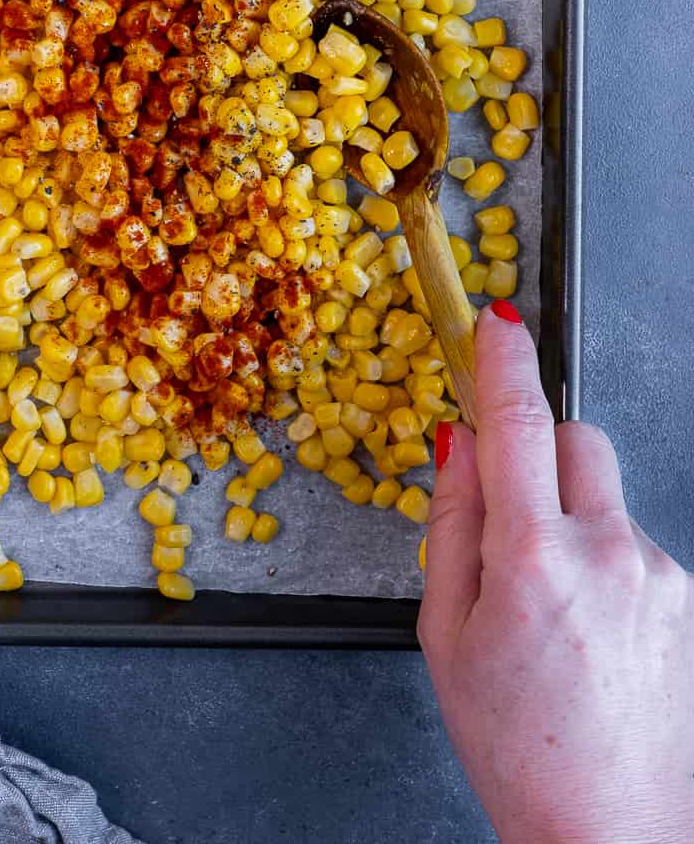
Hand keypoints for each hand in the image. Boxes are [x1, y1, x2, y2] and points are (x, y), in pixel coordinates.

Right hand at [420, 300, 693, 843]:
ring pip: (605, 495)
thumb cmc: (515, 746)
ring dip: (570, 515)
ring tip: (546, 604)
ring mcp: (658, 573)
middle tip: (505, 500)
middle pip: (576, 437)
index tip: (495, 321)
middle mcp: (608, 552)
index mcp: (534, 559)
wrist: (611, 831)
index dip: (501, 360)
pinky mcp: (686, 596)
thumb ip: (449, 525)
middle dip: (537, 445)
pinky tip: (584, 629)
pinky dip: (602, 560)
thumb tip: (459, 443)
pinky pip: (632, 542)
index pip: (517, 421)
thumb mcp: (444, 634)